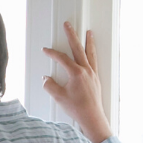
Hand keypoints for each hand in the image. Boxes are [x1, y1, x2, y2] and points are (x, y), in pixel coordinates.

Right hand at [42, 21, 112, 142]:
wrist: (92, 117)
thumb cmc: (77, 108)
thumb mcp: (59, 97)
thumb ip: (50, 85)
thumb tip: (46, 79)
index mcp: (76, 73)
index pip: (62, 58)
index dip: (52, 53)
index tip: (46, 50)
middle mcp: (86, 70)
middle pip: (78, 48)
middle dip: (71, 35)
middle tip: (68, 25)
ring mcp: (93, 74)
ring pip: (90, 53)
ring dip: (88, 42)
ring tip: (88, 33)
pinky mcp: (96, 79)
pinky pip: (94, 61)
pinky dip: (92, 54)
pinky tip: (91, 52)